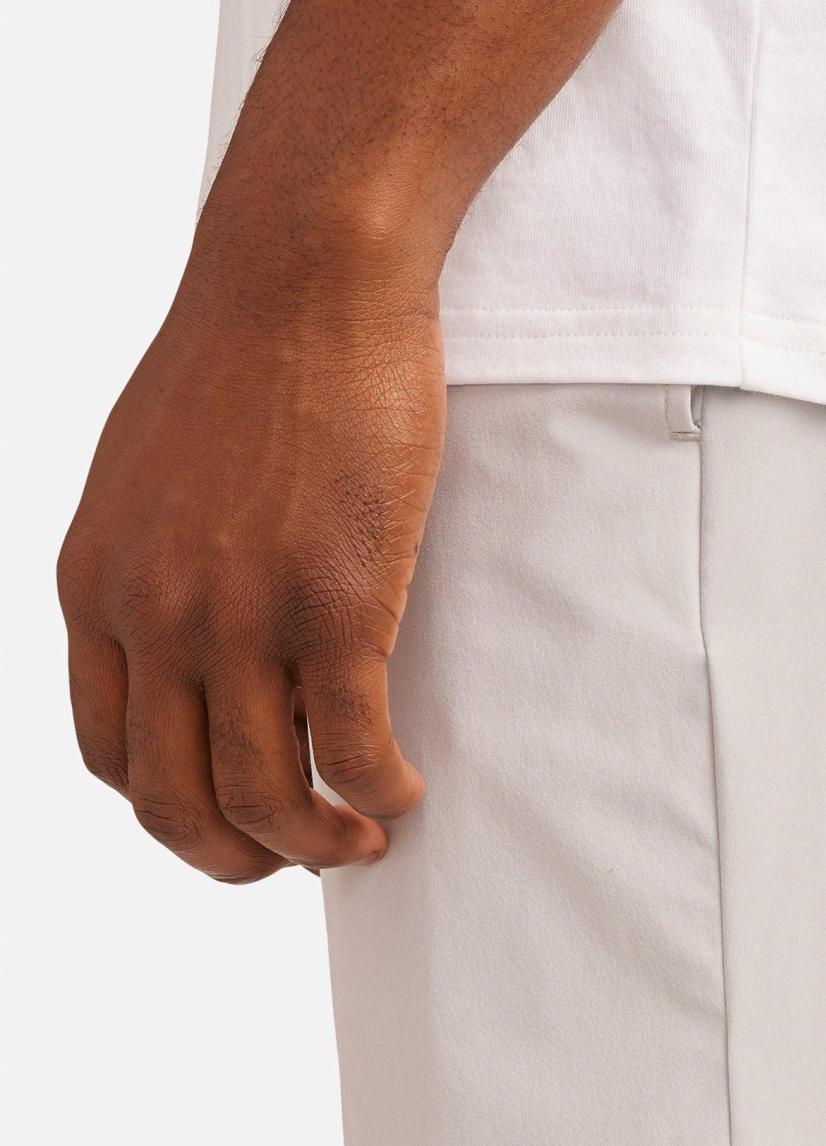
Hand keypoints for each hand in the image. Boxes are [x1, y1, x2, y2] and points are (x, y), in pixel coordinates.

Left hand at [58, 269, 440, 880]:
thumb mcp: (142, 477)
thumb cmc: (242, 361)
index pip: (109, 756)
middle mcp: (152, 617)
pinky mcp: (334, 606)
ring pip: (265, 799)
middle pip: (175, 803)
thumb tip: (194, 649)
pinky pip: (352, 753)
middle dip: (238, 860)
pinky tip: (404, 791)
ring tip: (364, 839)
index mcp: (94, 587)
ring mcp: (239, 617)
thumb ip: (146, 571)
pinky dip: (381, 794)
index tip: (235, 816)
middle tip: (299, 858)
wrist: (306, 278)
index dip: (175, 813)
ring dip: (320, 845)